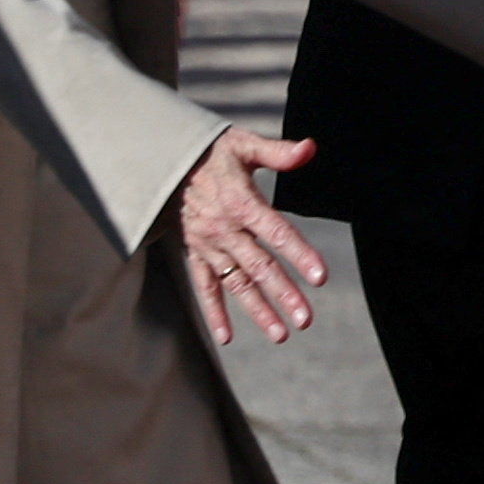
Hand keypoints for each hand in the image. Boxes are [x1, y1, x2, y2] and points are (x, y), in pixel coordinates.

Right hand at [168, 123, 332, 346]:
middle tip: (306, 319)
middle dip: (284, 294)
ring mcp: (208, 245)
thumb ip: (278, 152)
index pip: (276, 232)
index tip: (320, 276)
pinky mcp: (195, 253)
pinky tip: (227, 337)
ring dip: (258, 310)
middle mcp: (225, 229)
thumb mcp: (243, 145)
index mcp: (241, 202)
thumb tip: (310, 148)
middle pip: (259, 266)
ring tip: (281, 334)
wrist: (163, 161)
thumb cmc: (211, 152)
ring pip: (236, 283)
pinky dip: (214, 312)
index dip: (299, 253)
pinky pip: (204, 286)